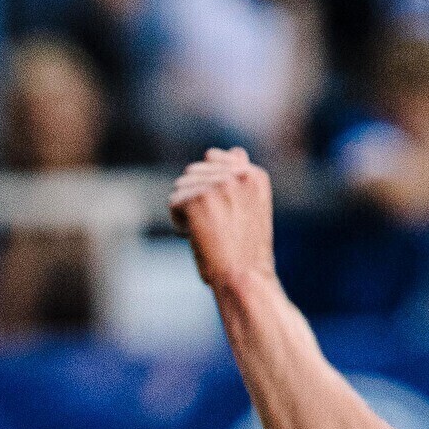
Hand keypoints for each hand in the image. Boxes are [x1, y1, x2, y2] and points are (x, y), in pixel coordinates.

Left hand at [167, 146, 276, 291]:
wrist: (245, 278)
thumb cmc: (246, 251)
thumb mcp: (250, 208)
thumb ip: (242, 177)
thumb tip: (235, 150)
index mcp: (255, 175)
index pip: (213, 158)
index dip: (209, 188)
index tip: (223, 212)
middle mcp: (238, 174)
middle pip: (192, 172)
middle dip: (196, 199)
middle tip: (217, 227)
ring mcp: (217, 185)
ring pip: (181, 187)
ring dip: (187, 211)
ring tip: (210, 232)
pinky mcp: (197, 199)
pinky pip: (173, 203)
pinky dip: (180, 223)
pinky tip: (199, 237)